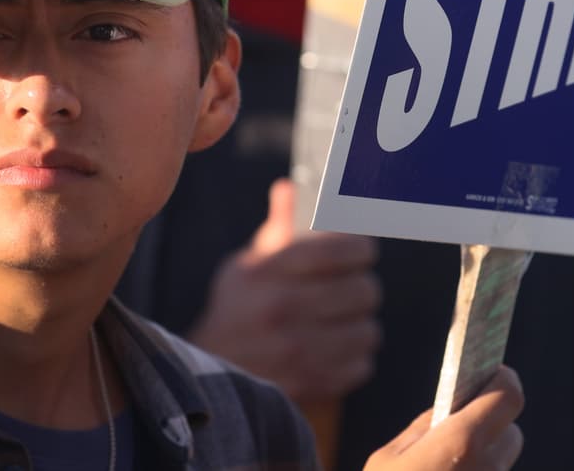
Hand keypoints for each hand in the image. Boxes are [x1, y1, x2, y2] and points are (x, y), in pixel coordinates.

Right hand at [187, 178, 381, 400]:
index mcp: (268, 273)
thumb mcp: (245, 267)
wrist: (205, 378)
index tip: (362, 251)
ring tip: (341, 321)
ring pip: (368, 330)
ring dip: (359, 324)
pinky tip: (333, 350)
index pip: (339, 250)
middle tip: (352, 286)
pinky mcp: (311, 386)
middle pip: (364, 291)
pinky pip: (362, 365)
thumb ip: (277, 230)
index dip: (360, 248)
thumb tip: (291, 187)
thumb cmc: (235, 312)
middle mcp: (283, 312)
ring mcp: (298, 354)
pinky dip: (353, 358)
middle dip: (361, 285)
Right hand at [365, 366, 525, 470]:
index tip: (491, 373)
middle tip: (468, 416)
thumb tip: (447, 411)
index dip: (502, 380)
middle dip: (494, 421)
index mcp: (460, 442)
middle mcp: (486, 468)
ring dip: (486, 454)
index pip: (509, 395)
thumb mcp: (389, 458)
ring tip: (455, 457)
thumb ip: (424, 429)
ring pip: (502, 462)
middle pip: (512, 430)